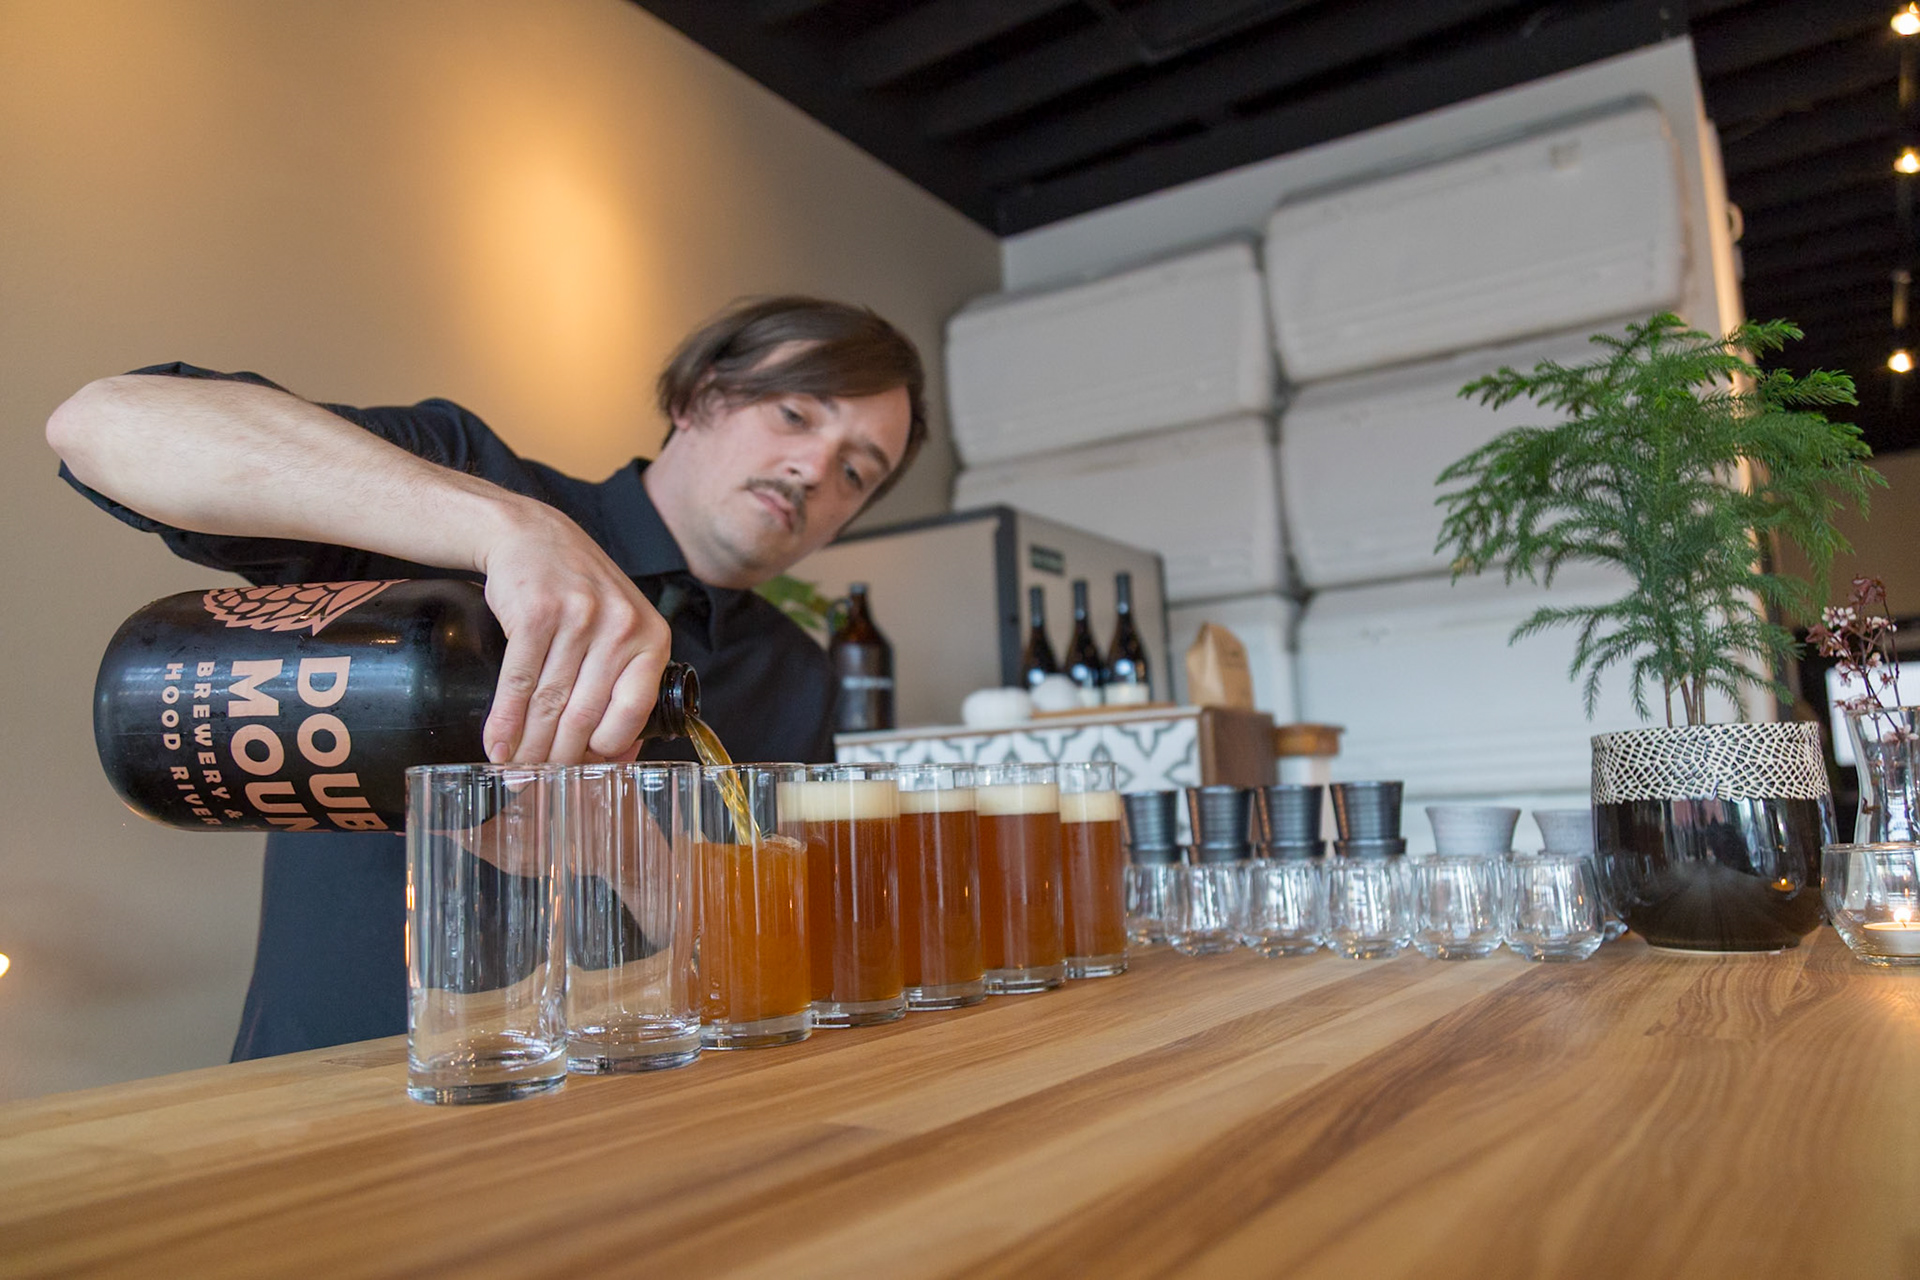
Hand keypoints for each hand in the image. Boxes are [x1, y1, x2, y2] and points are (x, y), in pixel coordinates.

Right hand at [477, 502, 672, 763]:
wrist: (533, 536)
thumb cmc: (581, 594)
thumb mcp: (621, 628)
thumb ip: (624, 683)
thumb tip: (619, 755)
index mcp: (652, 638)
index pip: (634, 712)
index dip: (606, 752)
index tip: (584, 773)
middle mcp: (621, 627)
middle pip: (586, 714)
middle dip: (559, 759)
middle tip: (539, 787)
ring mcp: (578, 618)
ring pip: (550, 703)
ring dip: (529, 748)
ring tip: (515, 775)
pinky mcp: (536, 614)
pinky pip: (518, 683)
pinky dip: (505, 721)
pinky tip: (496, 746)